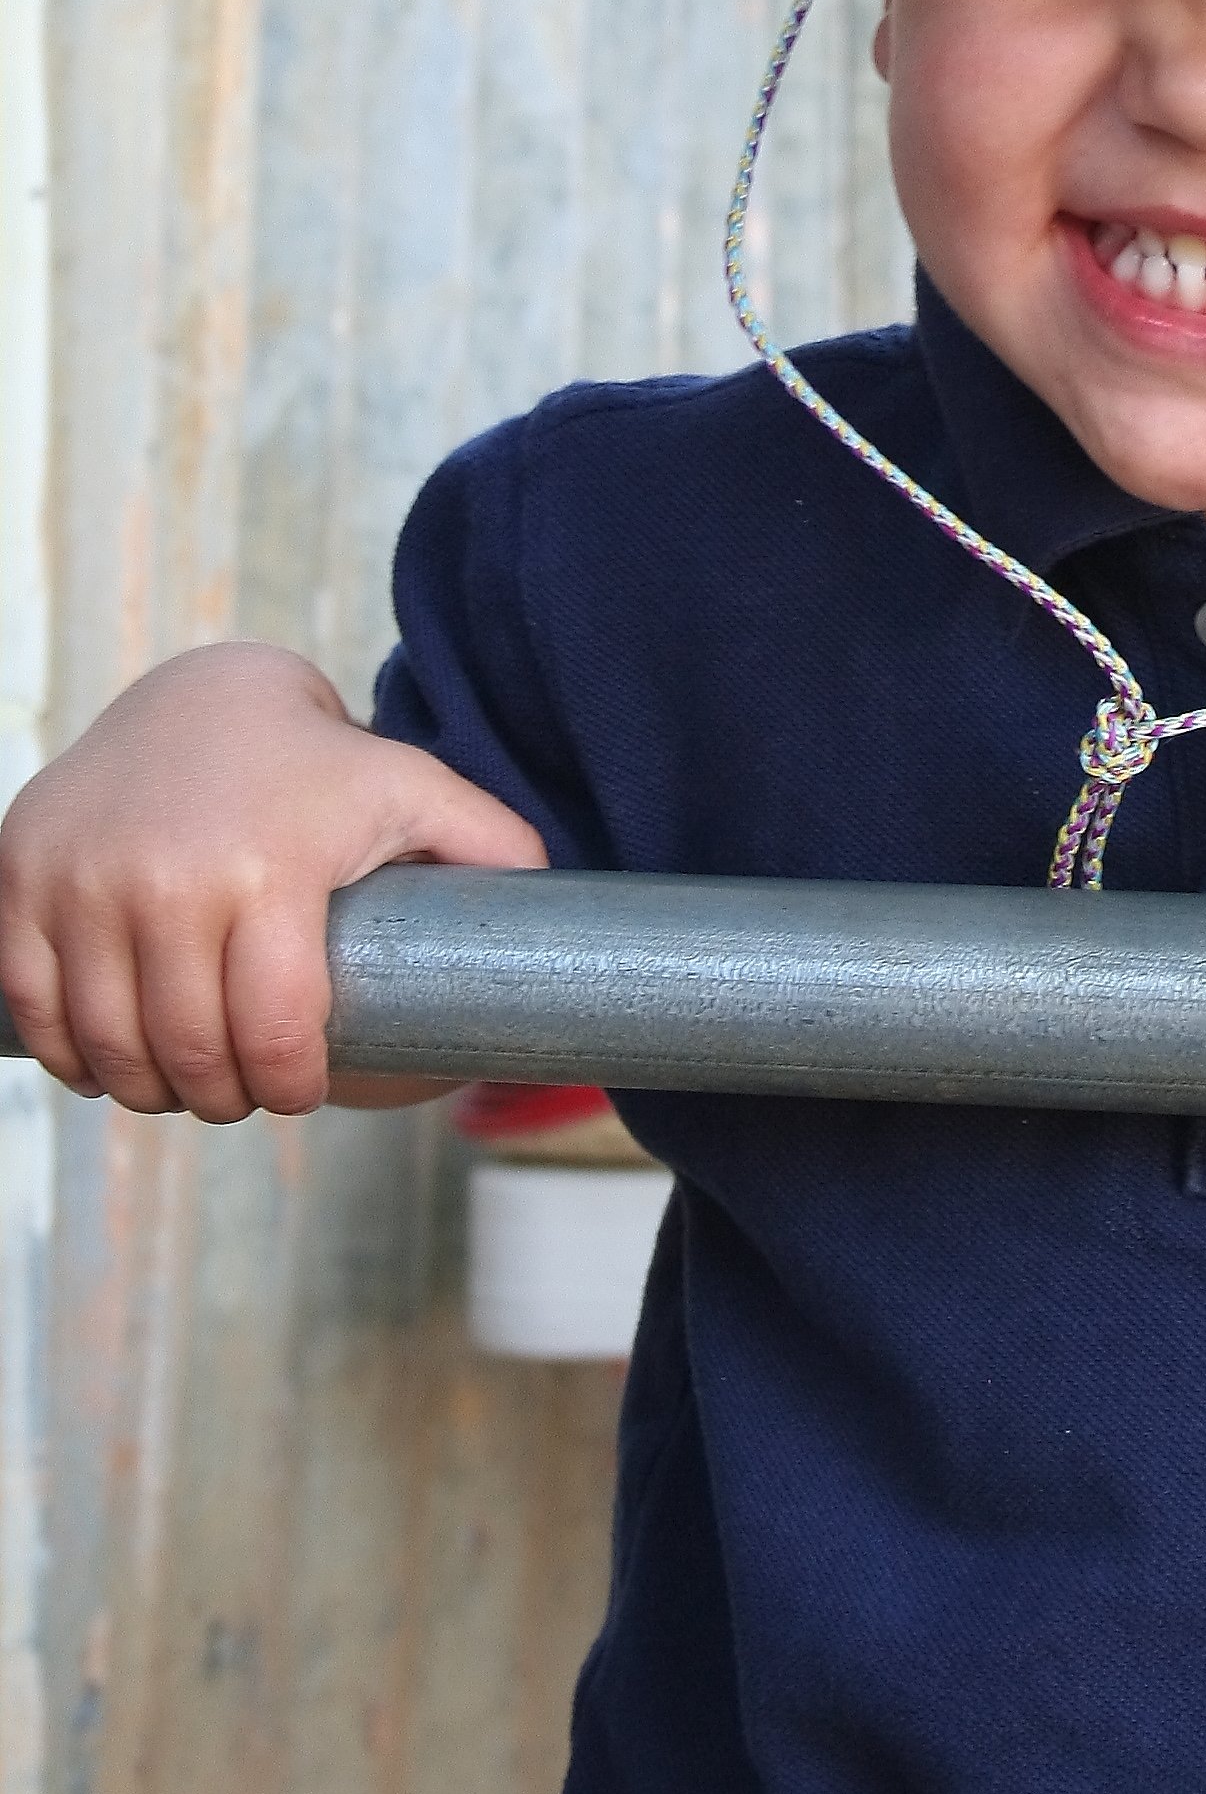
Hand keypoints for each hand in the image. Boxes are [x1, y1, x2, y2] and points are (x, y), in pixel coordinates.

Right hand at [0, 644, 544, 1123]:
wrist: (200, 696)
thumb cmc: (320, 764)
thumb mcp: (414, 790)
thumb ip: (491, 849)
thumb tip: (562, 927)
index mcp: (269, 870)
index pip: (273, 1037)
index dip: (290, 1087)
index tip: (301, 1089)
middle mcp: (164, 876)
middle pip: (187, 1056)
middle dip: (222, 1097)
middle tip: (244, 1093)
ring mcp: (82, 876)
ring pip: (106, 1046)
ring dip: (148, 1088)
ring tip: (186, 1081)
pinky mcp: (21, 872)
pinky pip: (32, 1006)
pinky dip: (70, 1053)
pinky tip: (111, 1056)